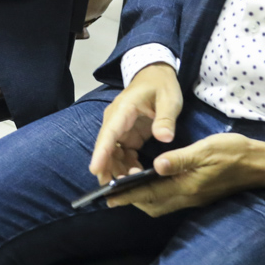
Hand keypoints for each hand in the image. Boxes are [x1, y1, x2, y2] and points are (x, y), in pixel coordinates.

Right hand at [89, 63, 182, 183]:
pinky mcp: (126, 137)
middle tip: (118, 189)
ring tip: (132, 185)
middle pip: (106, 148)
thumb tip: (164, 137)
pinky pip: (121, 155)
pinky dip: (127, 167)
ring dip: (118, 170)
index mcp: (123, 110)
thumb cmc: (161, 85)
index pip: (109, 133)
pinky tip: (137, 177)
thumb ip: (165, 118)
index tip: (95, 170)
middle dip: (109, 169)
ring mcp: (119, 130)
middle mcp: (115, 121)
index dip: (101, 153)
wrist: (155, 75)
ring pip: (112, 155)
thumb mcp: (169, 99)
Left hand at [105, 133, 264, 216]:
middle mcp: (188, 197)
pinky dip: (156, 194)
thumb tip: (156, 165)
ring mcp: (194, 198)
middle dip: (132, 200)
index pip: (151, 193)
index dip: (128, 195)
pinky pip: (171, 200)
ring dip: (143, 198)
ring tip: (127, 186)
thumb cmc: (233, 152)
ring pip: (161, 204)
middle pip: (153, 205)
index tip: (108, 196)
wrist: (260, 164)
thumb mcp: (206, 149)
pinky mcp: (198, 194)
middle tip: (112, 191)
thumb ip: (180, 158)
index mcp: (187, 186)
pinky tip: (151, 181)